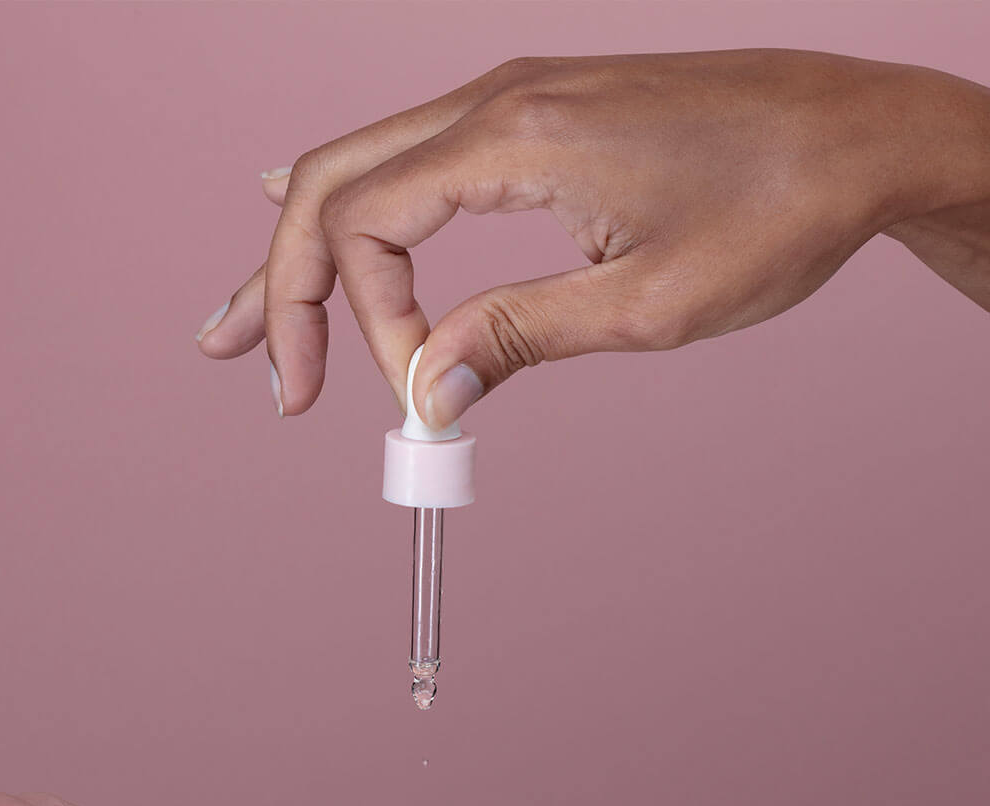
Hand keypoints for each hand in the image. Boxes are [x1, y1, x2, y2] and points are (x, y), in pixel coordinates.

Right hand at [196, 50, 989, 424]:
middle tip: (244, 361)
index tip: (418, 402)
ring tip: (252, 316)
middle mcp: (496, 98)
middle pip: (332, 183)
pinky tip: (319, 215)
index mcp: (514, 136)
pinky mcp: (538, 115)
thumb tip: (425, 393)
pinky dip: (360, 208)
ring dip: (307, 247)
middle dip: (284, 283)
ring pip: (364, 166)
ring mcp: (513, 98)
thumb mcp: (647, 303)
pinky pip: (416, 156)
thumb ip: (519, 337)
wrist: (865, 136)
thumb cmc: (777, 211)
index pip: (368, 224)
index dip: (370, 326)